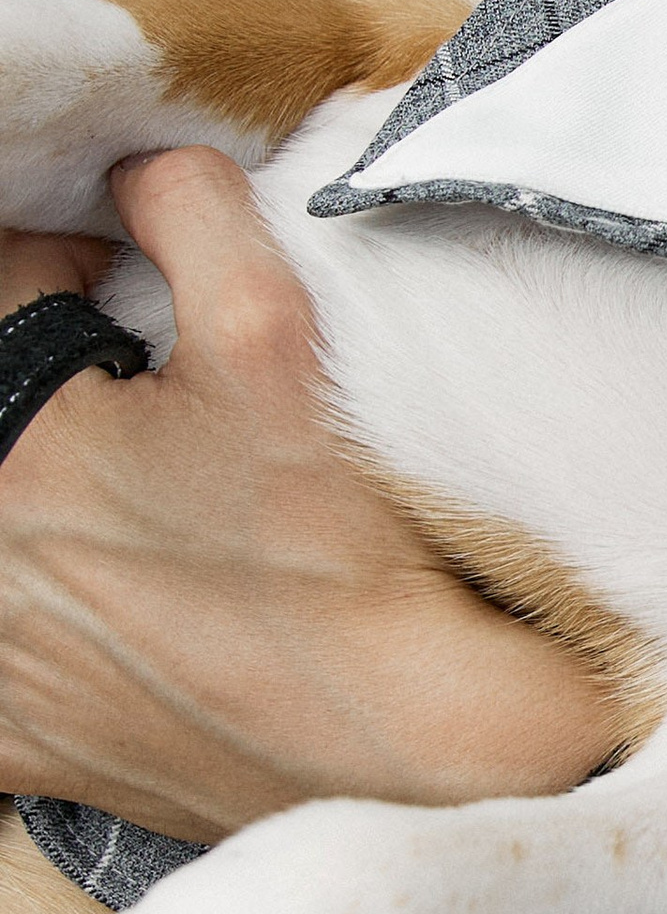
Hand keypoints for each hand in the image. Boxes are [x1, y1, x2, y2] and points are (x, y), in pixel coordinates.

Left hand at [0, 153, 615, 841]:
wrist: (382, 733)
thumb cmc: (330, 541)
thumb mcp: (273, 336)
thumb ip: (192, 213)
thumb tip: (139, 172)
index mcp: (13, 455)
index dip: (66, 267)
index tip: (125, 284)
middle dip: (48, 376)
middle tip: (134, 384)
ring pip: (7, 519)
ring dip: (43, 481)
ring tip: (134, 487)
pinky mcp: (8, 741)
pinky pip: (4, 642)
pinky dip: (40, 601)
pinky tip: (110, 587)